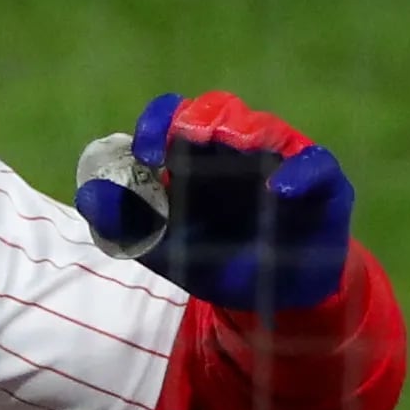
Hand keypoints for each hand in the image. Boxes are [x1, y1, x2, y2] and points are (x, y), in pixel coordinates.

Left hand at [72, 90, 353, 313]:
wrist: (273, 300)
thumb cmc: (216, 261)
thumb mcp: (163, 250)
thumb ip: (125, 225)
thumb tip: (87, 196)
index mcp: (195, 157)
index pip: (175, 116)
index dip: (158, 122)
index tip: (144, 154)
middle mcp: (237, 150)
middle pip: (219, 109)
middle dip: (199, 120)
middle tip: (183, 142)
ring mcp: (281, 161)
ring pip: (266, 126)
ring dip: (245, 131)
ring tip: (230, 145)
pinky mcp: (322, 185)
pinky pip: (317, 163)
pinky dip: (299, 170)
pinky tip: (277, 188)